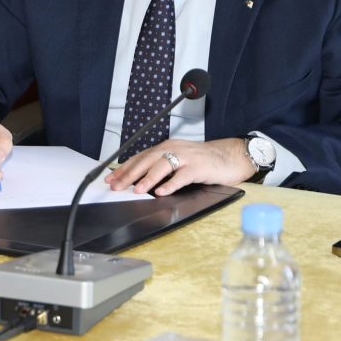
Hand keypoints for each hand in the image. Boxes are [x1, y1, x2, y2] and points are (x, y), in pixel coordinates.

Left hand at [104, 138, 253, 195]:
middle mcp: (173, 149)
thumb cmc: (202, 160)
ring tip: (136, 189)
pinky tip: (162, 192)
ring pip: (162, 166)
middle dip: (129, 174)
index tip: (110, 178)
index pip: (140, 157)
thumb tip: (137, 180)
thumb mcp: (178, 160)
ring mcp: (186, 157)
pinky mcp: (199, 167)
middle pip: (147, 161)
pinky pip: (182, 176)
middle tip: (116, 186)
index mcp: (166, 147)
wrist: (229, 156)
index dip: (124, 168)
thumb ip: (160, 168)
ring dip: (148, 179)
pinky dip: (171, 184)